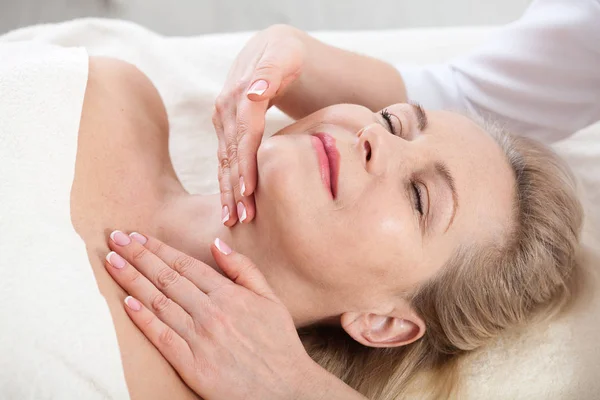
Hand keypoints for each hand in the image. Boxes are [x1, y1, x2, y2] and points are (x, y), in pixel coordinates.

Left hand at [104, 230, 316, 399]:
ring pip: (158, 302)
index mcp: (229, 294)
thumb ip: (244, 269)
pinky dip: (142, 318)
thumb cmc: (278, 343)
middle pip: (166, 278)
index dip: (158, 248)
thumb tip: (218, 243)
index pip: (185, 264)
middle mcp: (211, 312)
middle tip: (115, 239)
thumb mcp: (271, 299)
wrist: (285, 388)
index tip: (138, 236)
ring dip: (132, 280)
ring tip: (112, 262)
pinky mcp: (191, 364)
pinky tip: (126, 302)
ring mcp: (199, 338)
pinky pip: (161, 336)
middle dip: (138, 256)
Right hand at [214, 24, 305, 225]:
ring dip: (227, 191)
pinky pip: (224, 159)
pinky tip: (229, 206)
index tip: (249, 192)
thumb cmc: (287, 53)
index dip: (246, 164)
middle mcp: (226, 108)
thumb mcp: (285, 53)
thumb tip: (254, 91)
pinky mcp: (226, 130)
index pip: (244, 135)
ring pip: (224, 161)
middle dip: (235, 187)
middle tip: (243, 218)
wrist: (273, 49)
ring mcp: (223, 121)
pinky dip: (226, 183)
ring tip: (233, 220)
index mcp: (240, 94)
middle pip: (231, 153)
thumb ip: (271, 71)